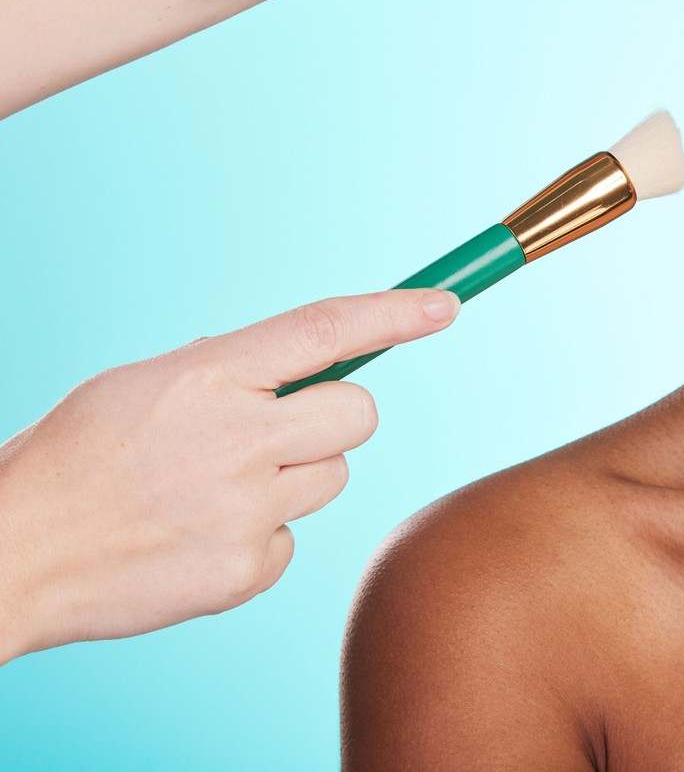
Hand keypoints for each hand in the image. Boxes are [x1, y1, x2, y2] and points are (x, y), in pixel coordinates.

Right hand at [0, 289, 458, 662]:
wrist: (12, 554)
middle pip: (358, 414)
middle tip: (276, 430)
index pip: (327, 330)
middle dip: (335, 416)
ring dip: (292, 477)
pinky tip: (197, 536)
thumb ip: (230, 371)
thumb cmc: (76, 458)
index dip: (394, 314)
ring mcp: (243, 510)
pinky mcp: (241, 572)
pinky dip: (257, 538)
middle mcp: (237, 439)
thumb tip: (309, 359)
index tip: (445, 305)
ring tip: (212, 489)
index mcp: (210, 377)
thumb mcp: (144, 384)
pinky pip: (292, 540)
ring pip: (331, 476)